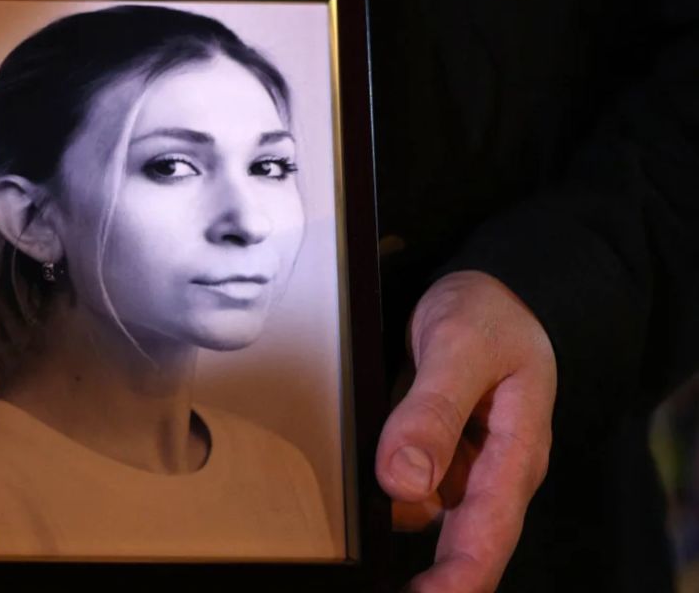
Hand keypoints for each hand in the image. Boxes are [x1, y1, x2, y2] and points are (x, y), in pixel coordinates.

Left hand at [377, 271, 555, 592]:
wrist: (492, 292)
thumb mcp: (462, 346)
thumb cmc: (490, 315)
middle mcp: (491, 474)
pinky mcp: (433, 457)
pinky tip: (346, 487)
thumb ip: (435, 410)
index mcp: (516, 454)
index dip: (456, 580)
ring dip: (381, 520)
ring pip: (417, 513)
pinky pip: (400, 489)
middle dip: (422, 580)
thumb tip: (404, 480)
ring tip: (338, 519)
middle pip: (459, 544)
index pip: (488, 535)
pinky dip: (373, 491)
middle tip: (372, 587)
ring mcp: (461, 468)